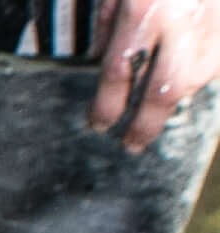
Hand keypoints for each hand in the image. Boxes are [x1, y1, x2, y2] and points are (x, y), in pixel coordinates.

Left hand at [92, 0, 219, 147]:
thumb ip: (112, 18)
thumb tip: (104, 59)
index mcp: (143, 10)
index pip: (117, 73)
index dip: (105, 106)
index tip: (99, 125)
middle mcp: (182, 20)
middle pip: (165, 89)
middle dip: (146, 123)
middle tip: (131, 143)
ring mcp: (215, 23)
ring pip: (198, 77)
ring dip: (176, 95)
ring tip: (156, 111)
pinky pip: (216, 61)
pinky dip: (202, 70)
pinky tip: (188, 73)